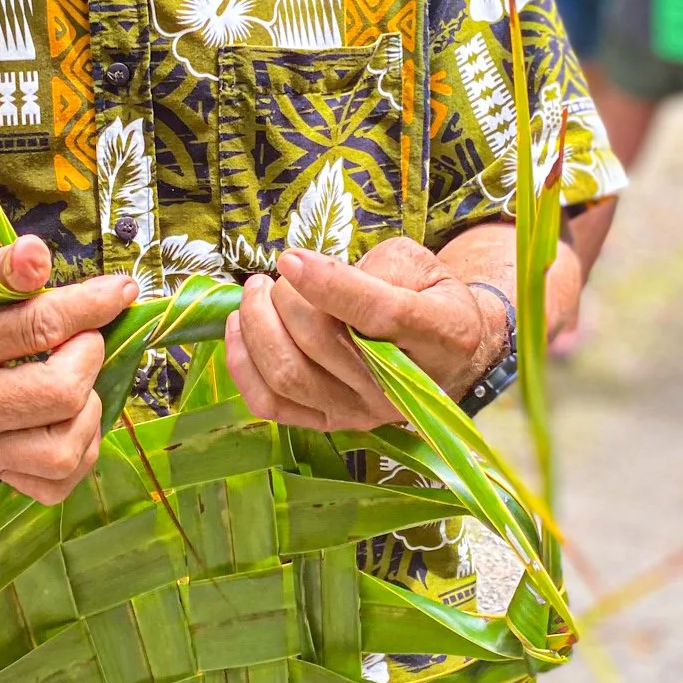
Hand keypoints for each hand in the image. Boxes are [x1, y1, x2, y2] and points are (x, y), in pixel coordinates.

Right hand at [0, 233, 137, 503]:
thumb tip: (39, 258)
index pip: (35, 327)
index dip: (92, 305)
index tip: (123, 289)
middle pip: (59, 395)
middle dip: (90, 354)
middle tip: (83, 333)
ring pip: (63, 451)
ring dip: (90, 409)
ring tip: (75, 375)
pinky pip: (54, 485)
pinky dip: (79, 450)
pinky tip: (70, 413)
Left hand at [224, 236, 506, 433]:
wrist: (441, 351)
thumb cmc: (427, 297)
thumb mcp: (418, 264)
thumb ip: (375, 267)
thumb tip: (311, 273)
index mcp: (438, 334)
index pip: (378, 313)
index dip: (327, 284)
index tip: (288, 259)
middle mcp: (401, 387)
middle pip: (321, 341)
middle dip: (286, 297)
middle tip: (283, 272)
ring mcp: (363, 413)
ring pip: (289, 375)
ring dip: (258, 325)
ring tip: (257, 292)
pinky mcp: (331, 424)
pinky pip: (271, 405)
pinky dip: (243, 364)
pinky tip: (240, 326)